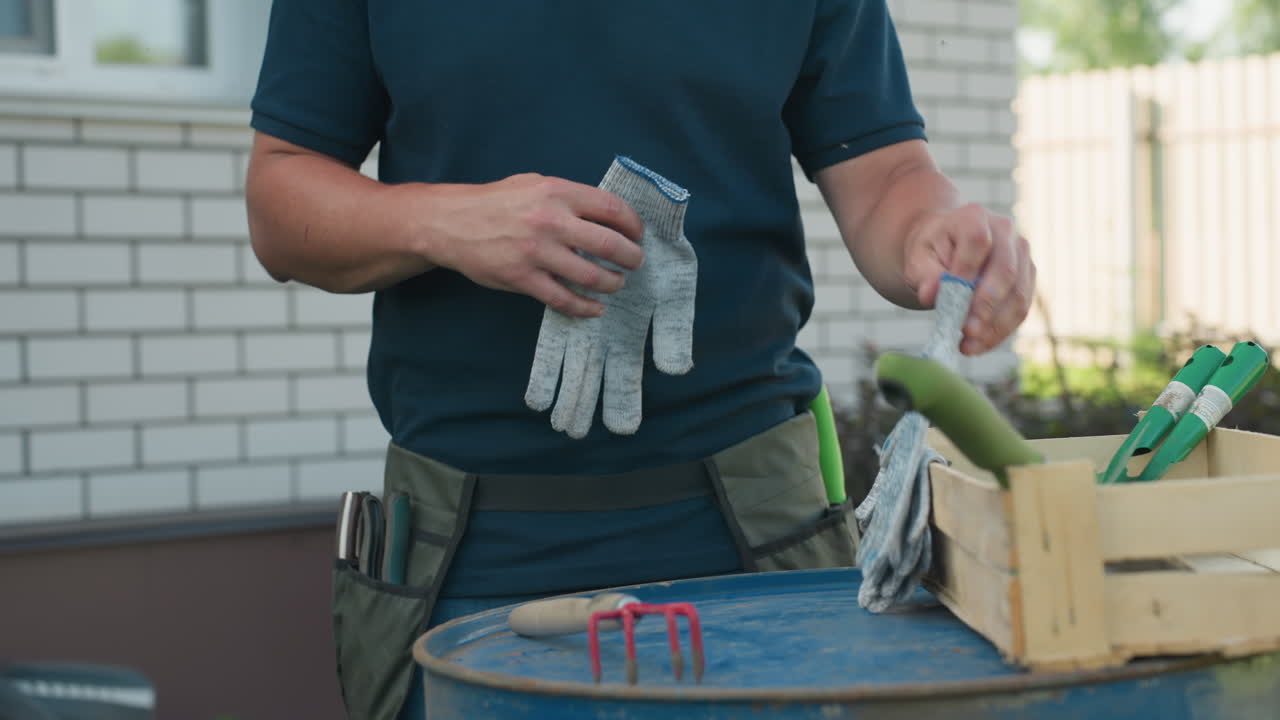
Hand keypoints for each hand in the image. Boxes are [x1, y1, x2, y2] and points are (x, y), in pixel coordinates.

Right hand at [430, 173, 645, 316]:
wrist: (451, 223)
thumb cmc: (496, 202)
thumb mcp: (534, 184)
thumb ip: (568, 197)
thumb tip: (604, 214)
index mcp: (557, 193)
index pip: (612, 209)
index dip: (633, 225)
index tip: (637, 235)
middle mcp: (551, 221)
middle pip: (609, 245)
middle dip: (631, 258)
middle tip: (635, 263)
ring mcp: (537, 252)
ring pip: (590, 276)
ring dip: (612, 283)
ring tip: (616, 283)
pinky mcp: (523, 278)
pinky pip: (563, 299)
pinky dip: (585, 307)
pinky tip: (596, 308)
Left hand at [903, 203, 1034, 355]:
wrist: (948, 244)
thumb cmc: (931, 250)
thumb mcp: (917, 258)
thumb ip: (923, 275)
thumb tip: (931, 295)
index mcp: (974, 217)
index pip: (977, 243)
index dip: (966, 274)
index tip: (951, 304)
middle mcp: (1006, 232)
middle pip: (1005, 270)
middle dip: (986, 306)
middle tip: (966, 333)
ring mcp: (1022, 254)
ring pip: (1018, 295)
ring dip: (996, 326)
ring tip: (969, 346)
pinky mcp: (1028, 277)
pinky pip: (1021, 308)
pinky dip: (1001, 331)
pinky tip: (979, 345)